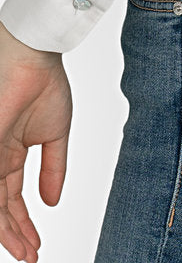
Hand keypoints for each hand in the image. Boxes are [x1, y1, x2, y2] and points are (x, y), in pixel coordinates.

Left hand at [0, 22, 69, 262]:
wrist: (33, 59)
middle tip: (30, 256)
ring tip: (25, 252)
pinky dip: (0, 213)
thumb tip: (53, 200)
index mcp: (11, 153)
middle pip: (2, 209)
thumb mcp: (55, 133)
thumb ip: (54, 168)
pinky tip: (7, 230)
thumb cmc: (44, 83)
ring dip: (8, 231)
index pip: (12, 200)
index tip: (36, 245)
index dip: (24, 224)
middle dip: (16, 235)